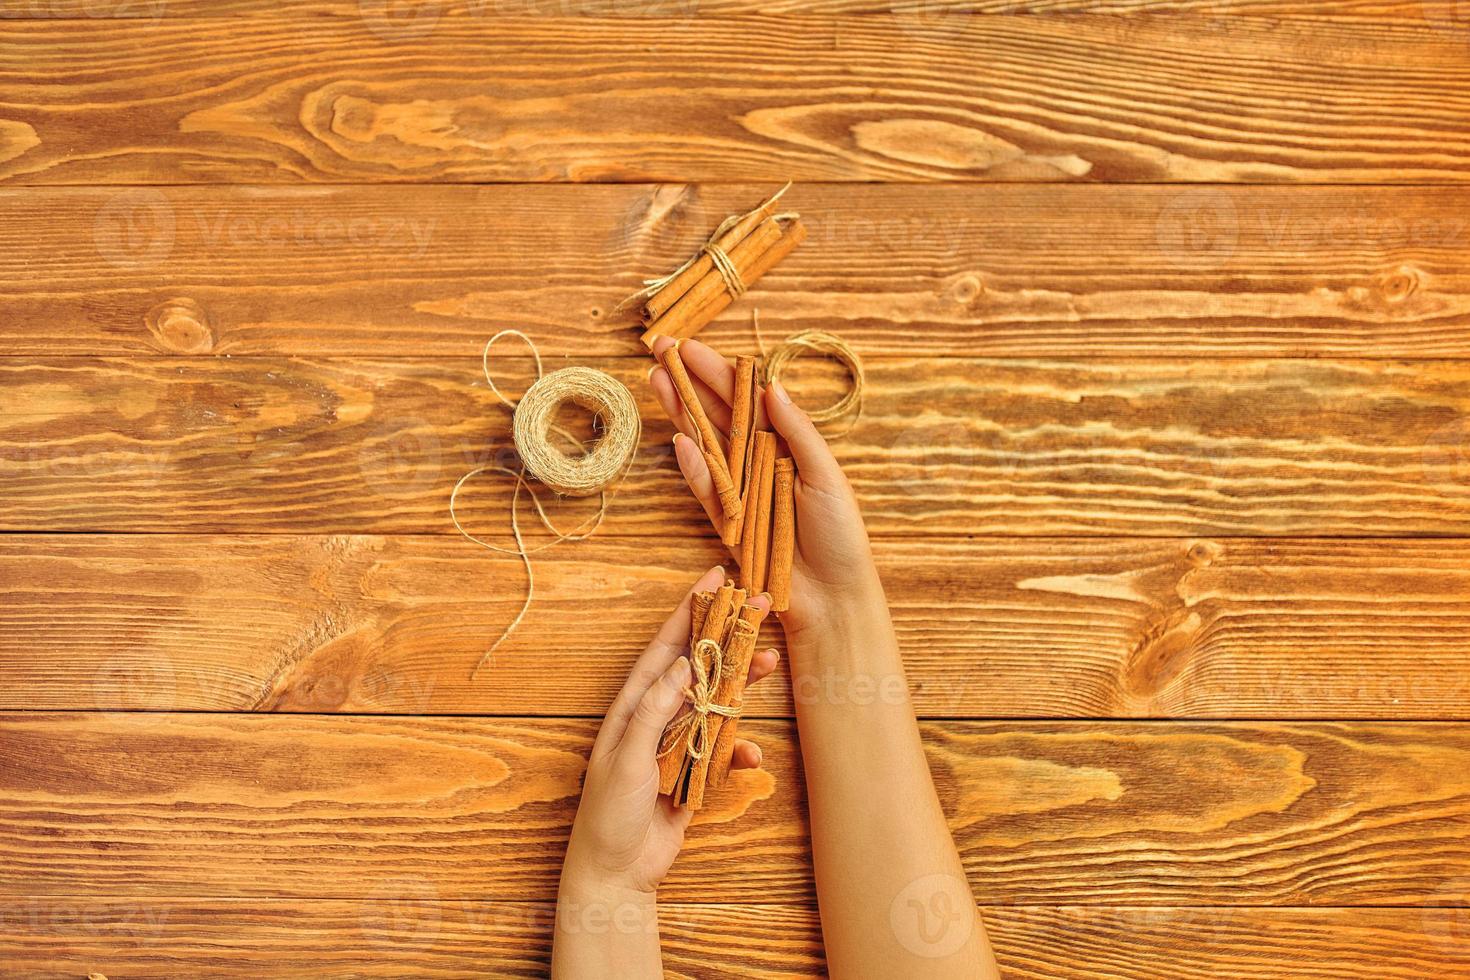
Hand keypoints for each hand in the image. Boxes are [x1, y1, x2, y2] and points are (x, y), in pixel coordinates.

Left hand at [562, 565, 778, 897]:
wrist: (617, 872)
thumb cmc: (609, 815)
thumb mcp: (626, 759)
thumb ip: (654, 712)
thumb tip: (681, 666)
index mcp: (634, 705)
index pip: (665, 647)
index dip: (690, 611)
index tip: (715, 577)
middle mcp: (658, 716)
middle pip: (699, 666)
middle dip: (728, 636)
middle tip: (760, 605)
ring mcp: (680, 743)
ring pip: (719, 702)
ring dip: (743, 684)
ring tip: (771, 660)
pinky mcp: (696, 772)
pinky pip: (726, 751)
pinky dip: (741, 751)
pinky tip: (751, 756)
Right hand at [647, 336, 884, 635]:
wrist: (832, 597)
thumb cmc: (840, 536)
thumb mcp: (827, 477)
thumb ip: (799, 432)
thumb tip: (771, 387)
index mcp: (787, 444)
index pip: (748, 399)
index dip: (719, 373)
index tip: (690, 347)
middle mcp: (761, 462)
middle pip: (719, 415)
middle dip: (691, 383)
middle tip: (661, 351)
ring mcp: (741, 490)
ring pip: (705, 444)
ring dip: (681, 413)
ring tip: (657, 381)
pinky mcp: (727, 521)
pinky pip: (706, 489)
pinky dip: (692, 466)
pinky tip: (678, 438)